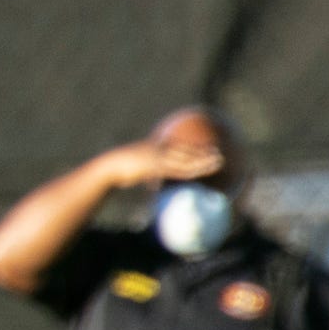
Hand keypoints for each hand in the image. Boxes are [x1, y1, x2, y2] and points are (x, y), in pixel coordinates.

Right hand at [97, 138, 227, 189]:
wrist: (109, 167)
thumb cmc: (118, 170)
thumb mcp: (132, 169)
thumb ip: (144, 173)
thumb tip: (150, 184)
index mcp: (154, 146)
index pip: (177, 145)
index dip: (192, 147)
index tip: (205, 147)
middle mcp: (159, 149)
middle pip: (186, 149)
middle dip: (202, 150)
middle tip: (219, 152)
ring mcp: (159, 157)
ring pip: (186, 158)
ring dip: (203, 159)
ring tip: (219, 161)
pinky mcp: (157, 166)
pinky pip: (178, 169)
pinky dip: (192, 169)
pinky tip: (203, 172)